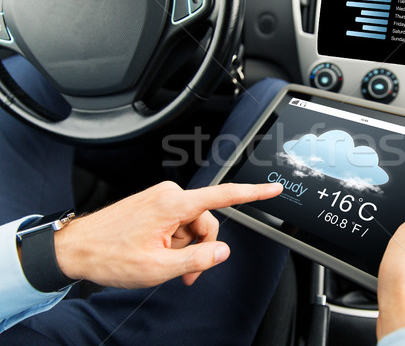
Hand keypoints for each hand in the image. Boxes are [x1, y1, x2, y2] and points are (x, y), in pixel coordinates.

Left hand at [54, 181, 282, 287]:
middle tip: (186, 273)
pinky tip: (159, 254)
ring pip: (192, 225)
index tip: (273, 187)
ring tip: (166, 266)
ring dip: (186, 248)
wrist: (75, 248)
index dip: (252, 193)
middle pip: (207, 221)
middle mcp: (169, 195)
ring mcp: (160, 199)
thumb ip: (197, 259)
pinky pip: (178, 223)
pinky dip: (175, 241)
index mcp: (173, 204)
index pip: (223, 196)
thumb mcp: (158, 267)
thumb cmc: (109, 255)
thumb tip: (222, 252)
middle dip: (201, 248)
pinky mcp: (154, 205)